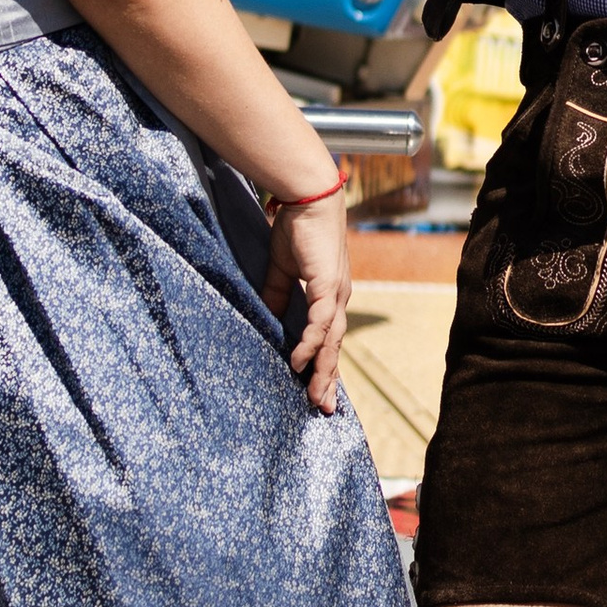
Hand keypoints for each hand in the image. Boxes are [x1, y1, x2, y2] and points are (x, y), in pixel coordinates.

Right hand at [262, 189, 351, 413]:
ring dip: (323, 370)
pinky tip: (300, 362)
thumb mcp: (282, 269)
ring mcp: (335, 293)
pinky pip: (320, 322)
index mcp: (330, 295)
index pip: (329, 338)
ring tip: (315, 397)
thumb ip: (278, 294)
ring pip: (331, 341)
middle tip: (324, 409)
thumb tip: (269, 317)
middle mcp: (338, 299)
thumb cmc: (296, 228)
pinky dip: (310, 344)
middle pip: (335, 347)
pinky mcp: (327, 285)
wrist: (309, 197)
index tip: (317, 389)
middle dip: (329, 379)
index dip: (324, 363)